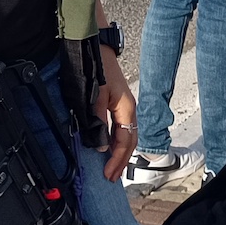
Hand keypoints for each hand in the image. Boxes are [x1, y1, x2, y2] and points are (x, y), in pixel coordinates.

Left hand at [95, 45, 138, 179]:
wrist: (97, 48)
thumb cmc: (97, 70)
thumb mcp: (95, 97)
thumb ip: (97, 123)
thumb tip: (100, 147)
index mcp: (126, 110)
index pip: (125, 143)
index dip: (117, 160)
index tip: (108, 174)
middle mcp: (129, 109)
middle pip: (130, 142)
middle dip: (121, 161)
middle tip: (112, 176)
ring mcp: (125, 106)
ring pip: (127, 135)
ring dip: (120, 153)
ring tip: (112, 167)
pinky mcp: (117, 102)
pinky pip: (121, 128)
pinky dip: (117, 141)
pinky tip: (109, 146)